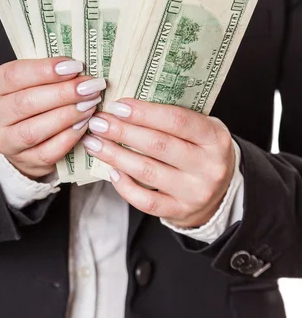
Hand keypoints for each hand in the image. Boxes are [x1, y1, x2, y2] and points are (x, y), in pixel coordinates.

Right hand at [0, 58, 105, 178]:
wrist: (27, 142)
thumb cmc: (35, 102)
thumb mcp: (33, 83)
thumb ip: (50, 75)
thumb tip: (80, 68)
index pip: (13, 75)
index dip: (44, 70)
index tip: (75, 66)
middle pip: (24, 103)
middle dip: (62, 93)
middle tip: (90, 87)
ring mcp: (5, 141)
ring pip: (33, 130)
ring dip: (67, 115)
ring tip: (90, 104)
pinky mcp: (24, 162)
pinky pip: (48, 152)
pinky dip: (69, 137)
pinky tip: (85, 124)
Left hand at [83, 99, 234, 227]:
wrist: (221, 192)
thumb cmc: (202, 151)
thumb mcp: (201, 129)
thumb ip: (172, 118)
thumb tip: (125, 106)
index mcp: (215, 137)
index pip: (177, 120)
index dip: (144, 113)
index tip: (117, 106)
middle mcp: (208, 166)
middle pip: (158, 145)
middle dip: (122, 132)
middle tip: (98, 123)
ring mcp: (195, 192)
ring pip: (148, 172)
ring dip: (115, 156)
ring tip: (95, 143)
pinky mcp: (180, 211)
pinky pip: (146, 201)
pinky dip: (125, 186)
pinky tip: (111, 171)